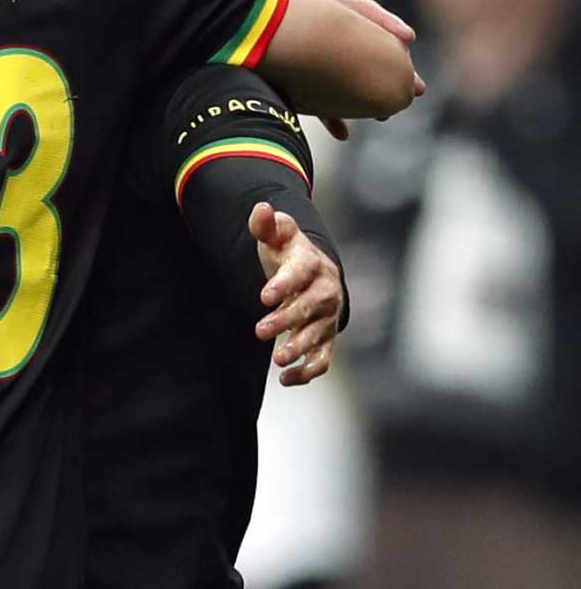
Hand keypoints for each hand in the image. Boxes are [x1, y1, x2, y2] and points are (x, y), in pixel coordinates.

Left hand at [250, 0, 425, 137]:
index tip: (407, 38)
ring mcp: (299, 57)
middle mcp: (312, 31)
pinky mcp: (282, 78)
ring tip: (387, 115)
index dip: (382, 24)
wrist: (207, 15)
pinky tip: (342, 133)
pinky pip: (311, 97)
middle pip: (357, 50)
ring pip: (339, 78)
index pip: (356, 11)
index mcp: (313, 3)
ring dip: (364, 96)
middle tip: (417, 89)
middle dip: (387, 69)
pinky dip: (327, 113)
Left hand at [250, 202, 342, 385]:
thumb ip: (267, 225)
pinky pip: (323, 359)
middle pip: (311, 307)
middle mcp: (325, 292)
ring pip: (319, 335)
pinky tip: (285, 380)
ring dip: (300, 348)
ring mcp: (327, 318)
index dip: (284, 284)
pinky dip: (308, 371)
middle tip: (259, 330)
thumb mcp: (277, 236)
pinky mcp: (325, 339)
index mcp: (311, 265)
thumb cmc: (289, 254)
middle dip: (287, 319)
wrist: (312, 275)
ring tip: (278, 360)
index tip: (264, 295)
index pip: (300, 273)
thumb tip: (261, 208)